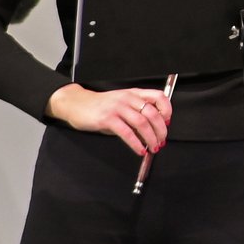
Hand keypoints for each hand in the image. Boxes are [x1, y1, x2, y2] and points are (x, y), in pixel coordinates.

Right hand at [51, 83, 170, 155]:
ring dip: (151, 139)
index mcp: (134, 93)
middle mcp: (127, 98)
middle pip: (153, 114)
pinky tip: (140, 150)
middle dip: (161, 131)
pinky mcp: (107, 119)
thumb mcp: (122, 105)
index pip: (159, 96)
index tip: (167, 123)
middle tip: (162, 141)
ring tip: (153, 148)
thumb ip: (136, 114)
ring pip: (142, 124)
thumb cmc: (100, 106)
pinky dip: (136, 144)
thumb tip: (152, 131)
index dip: (167, 110)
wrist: (76, 103)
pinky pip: (127, 133)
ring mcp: (117, 108)